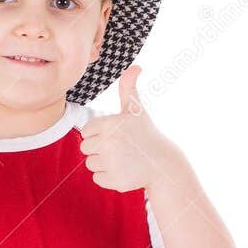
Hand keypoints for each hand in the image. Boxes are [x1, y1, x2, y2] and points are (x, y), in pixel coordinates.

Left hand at [78, 65, 174, 191]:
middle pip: (85, 148)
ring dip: (103, 163)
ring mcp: (112, 163)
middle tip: (119, 148)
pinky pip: (97, 178)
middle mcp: (109, 142)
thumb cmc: (145, 134)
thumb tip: (135, 66)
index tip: (114, 135)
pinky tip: (124, 170)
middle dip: (99, 149)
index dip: (98, 134)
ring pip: (90, 164)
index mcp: (110, 124)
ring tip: (122, 159)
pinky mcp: (115, 180)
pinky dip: (108, 177)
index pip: (86, 132)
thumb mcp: (136, 110)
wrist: (162, 162)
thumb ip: (128, 88)